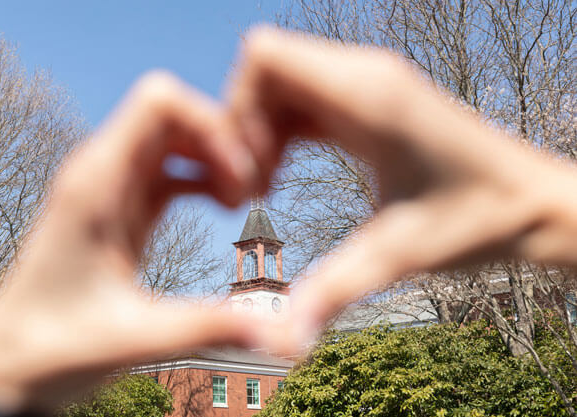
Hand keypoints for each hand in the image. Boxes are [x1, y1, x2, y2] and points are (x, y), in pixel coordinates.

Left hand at [0, 72, 264, 411]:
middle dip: (224, 139)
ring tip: (246, 199)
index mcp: (97, 184)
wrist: (14, 356)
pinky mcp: (126, 204)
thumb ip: (205, 327)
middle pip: (176, 112)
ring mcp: (115, 185)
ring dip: (218, 156)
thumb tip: (277, 333)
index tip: (241, 177)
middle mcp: (104, 171)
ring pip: (178, 136)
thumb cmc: (53, 348)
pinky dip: (207, 174)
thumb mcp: (133, 338)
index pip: (159, 103)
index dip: (211, 125)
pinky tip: (226, 207)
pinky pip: (175, 167)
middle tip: (254, 190)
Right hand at [228, 27, 576, 347]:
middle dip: (243, 123)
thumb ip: (334, 289)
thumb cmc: (481, 221)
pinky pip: (303, 100)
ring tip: (268, 184)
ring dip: (260, 129)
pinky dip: (281, 131)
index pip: (265, 57)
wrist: (535, 203)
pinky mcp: (371, 102)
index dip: (238, 110)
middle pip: (266, 68)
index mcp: (369, 98)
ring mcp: (368, 85)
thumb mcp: (400, 255)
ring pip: (281, 83)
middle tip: (255, 186)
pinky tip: (286, 173)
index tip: (252, 172)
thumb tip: (285, 342)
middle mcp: (365, 77)